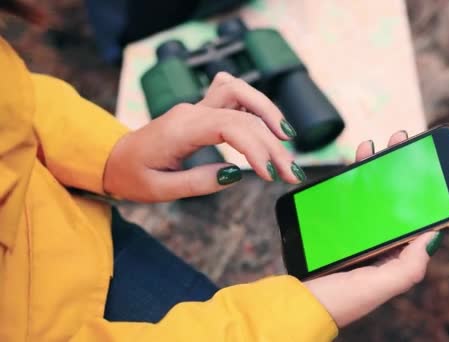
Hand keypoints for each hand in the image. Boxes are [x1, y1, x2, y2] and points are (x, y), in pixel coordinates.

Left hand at [104, 72, 305, 201]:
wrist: (113, 158)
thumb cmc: (132, 175)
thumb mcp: (160, 190)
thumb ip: (199, 183)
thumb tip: (236, 175)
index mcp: (181, 129)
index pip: (231, 126)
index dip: (256, 148)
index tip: (270, 175)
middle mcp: (192, 111)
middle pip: (244, 115)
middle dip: (273, 143)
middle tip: (291, 172)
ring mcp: (197, 107)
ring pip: (241, 92)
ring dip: (268, 111)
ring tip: (287, 138)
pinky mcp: (202, 111)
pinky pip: (233, 93)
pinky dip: (255, 104)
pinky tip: (268, 122)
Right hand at [304, 130, 443, 327]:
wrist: (297, 304)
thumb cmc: (340, 301)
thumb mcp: (381, 286)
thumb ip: (409, 265)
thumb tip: (435, 234)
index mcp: (394, 257)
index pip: (416, 218)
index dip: (423, 191)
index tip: (427, 163)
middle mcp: (378, 244)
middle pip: (394, 200)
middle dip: (399, 169)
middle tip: (402, 141)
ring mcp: (356, 234)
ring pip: (371, 194)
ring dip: (376, 167)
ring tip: (378, 145)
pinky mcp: (335, 228)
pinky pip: (348, 197)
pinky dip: (353, 178)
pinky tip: (356, 162)